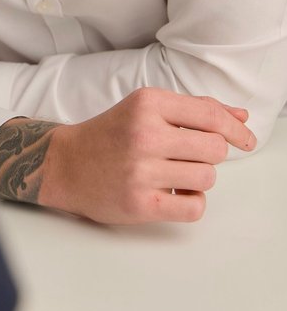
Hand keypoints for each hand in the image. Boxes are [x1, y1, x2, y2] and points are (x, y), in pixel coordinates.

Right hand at [0, 88, 255, 223]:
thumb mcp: (145, 108)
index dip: (236, 129)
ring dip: (198, 178)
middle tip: (191, 157)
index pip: (210, 115)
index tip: (247, 140)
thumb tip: (240, 117)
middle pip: (215, 149)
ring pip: (207, 178)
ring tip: (175, 174)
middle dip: (210, 155)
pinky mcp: (140, 203)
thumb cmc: (110, 134)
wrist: (65, 163)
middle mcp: (145, 134)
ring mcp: (142, 170)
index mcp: (148, 103)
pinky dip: (191, 202)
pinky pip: (193, 207)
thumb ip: (193, 110)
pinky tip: (175, 193)